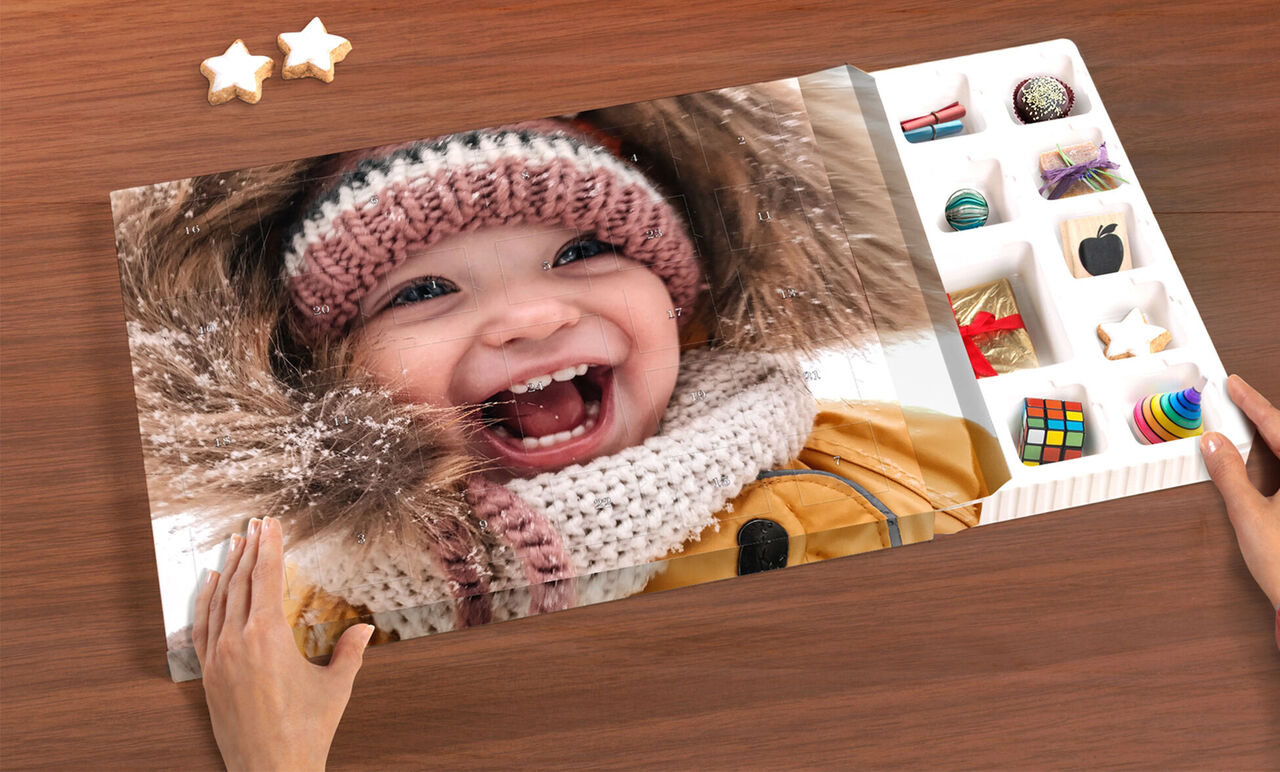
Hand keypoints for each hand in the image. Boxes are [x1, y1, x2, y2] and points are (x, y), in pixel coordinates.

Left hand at [194, 516, 375, 771]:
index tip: (271, 524)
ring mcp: (218, 658)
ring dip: (229, 569)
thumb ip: (350, 652)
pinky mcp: (208, 675)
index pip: (268, 578)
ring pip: (220, 600)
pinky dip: (206, 600)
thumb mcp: (335, 687)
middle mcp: (237, 641)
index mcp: (268, 637)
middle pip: (242, 582)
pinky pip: (202, 627)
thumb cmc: (305, 731)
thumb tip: (366, 628)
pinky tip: (211, 584)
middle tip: (256, 524)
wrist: (270, 770)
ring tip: (236, 543)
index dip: (271, 547)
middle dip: (250, 550)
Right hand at [1200, 374, 1279, 609]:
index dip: (1253, 402)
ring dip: (1275, 437)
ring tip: (1252, 424)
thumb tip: (1214, 444)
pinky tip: (1270, 461)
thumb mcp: (1249, 515)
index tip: (1234, 386)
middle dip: (1265, 416)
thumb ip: (1230, 474)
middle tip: (1240, 399)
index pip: (1279, 425)